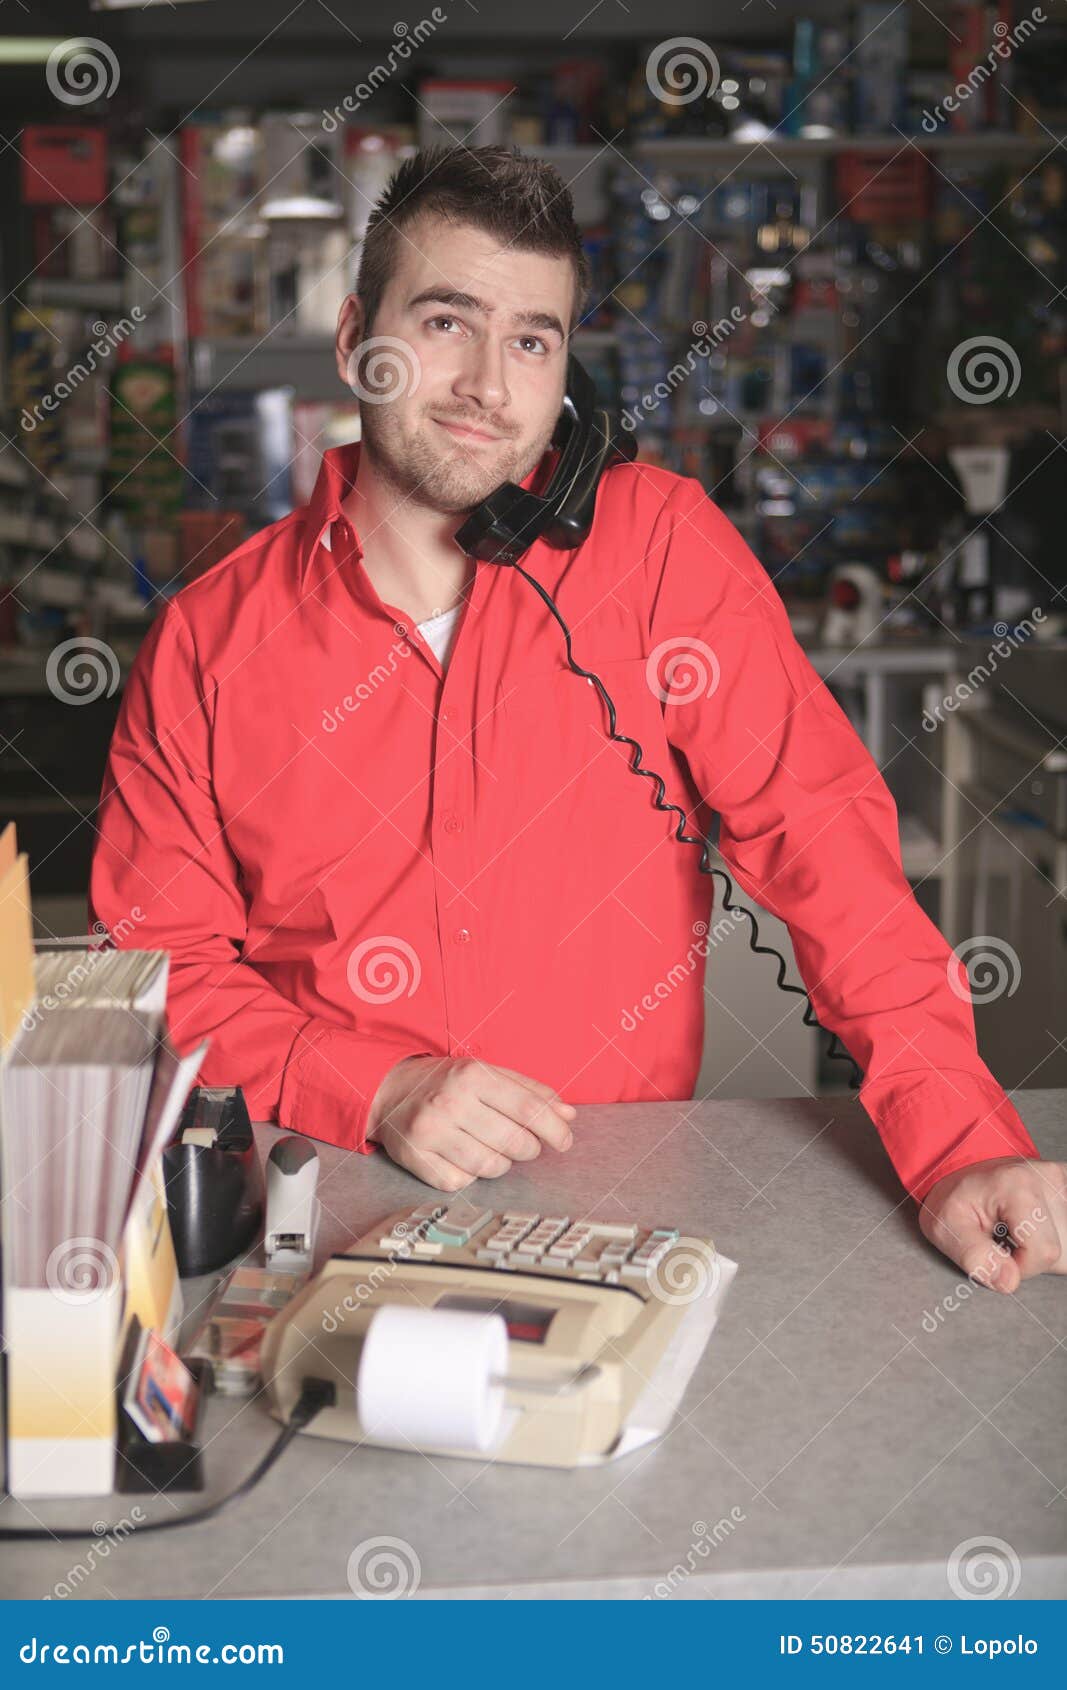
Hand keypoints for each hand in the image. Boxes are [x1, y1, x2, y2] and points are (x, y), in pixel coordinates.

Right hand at [366, 1054, 575, 1190]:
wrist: (388, 1090)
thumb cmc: (446, 1082)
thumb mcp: (487, 1073)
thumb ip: (529, 1091)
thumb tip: (568, 1115)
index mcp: (473, 1075)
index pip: (529, 1108)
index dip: (555, 1129)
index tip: (565, 1141)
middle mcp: (450, 1102)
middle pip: (515, 1142)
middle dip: (529, 1149)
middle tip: (524, 1143)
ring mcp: (431, 1133)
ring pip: (491, 1167)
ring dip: (502, 1163)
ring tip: (492, 1148)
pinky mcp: (416, 1159)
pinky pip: (462, 1182)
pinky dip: (470, 1175)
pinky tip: (464, 1157)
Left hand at [918, 1157, 1066, 1292]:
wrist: (961, 1169)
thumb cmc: (955, 1198)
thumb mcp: (947, 1228)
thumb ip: (975, 1257)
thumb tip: (1008, 1281)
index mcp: (1017, 1185)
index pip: (1044, 1252)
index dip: (1020, 1267)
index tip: (998, 1254)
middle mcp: (1048, 1178)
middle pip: (1062, 1250)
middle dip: (1034, 1258)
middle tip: (1007, 1240)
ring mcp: (1062, 1181)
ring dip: (1045, 1248)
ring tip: (1020, 1232)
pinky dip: (1055, 1236)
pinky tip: (1035, 1228)